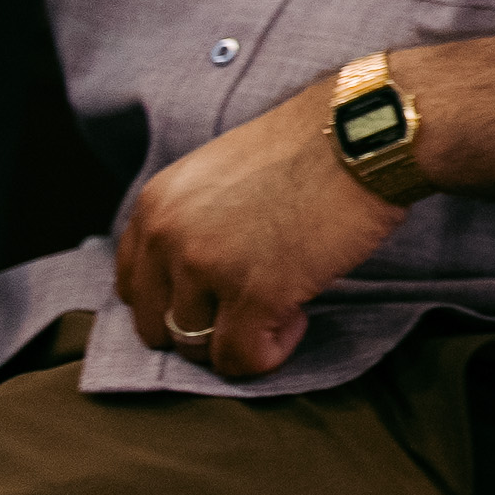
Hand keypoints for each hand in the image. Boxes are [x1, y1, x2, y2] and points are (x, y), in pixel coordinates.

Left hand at [115, 85, 412, 376]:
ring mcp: (208, 268)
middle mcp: (168, 239)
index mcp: (155, 207)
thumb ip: (191, 220)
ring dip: (239, 338)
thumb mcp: (219, 174)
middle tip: (249, 307)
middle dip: (203, 326)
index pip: (131, 285)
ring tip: (282, 307)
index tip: (214, 296)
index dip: (175, 300)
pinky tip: (297, 318)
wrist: (364, 136)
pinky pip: (241, 359)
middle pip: (156, 325)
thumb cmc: (308, 149)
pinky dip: (269, 352)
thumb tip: (194, 276)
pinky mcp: (256, 294)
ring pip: (196, 348)